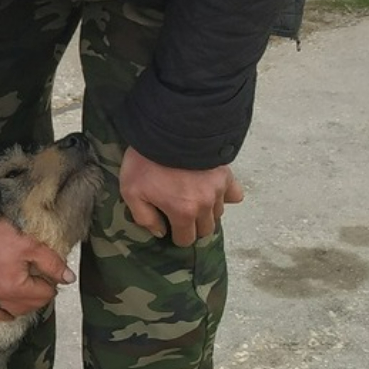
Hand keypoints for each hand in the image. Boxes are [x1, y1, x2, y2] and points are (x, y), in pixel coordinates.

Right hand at [0, 218, 69, 320]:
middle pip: (29, 305)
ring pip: (11, 309)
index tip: (54, 275)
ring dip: (25, 305)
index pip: (43, 295)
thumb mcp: (32, 247)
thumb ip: (53, 264)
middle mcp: (1, 294)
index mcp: (15, 287)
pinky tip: (6, 315)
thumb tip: (68, 277)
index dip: (52, 285)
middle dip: (41, 296)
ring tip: (32, 295)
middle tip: (46, 282)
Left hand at [119, 148, 243, 245]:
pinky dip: (226, 196)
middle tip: (180, 212)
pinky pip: (235, 194)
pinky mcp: (226, 174)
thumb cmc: (146, 161)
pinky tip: (213, 191)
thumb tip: (160, 232)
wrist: (167, 129)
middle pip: (205, 229)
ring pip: (218, 213)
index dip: (177, 235)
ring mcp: (219, 189)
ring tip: (192, 198)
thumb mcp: (132, 191)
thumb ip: (145, 217)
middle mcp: (206, 204)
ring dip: (207, 212)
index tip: (169, 225)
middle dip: (192, 226)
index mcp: (183, 212)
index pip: (186, 239)